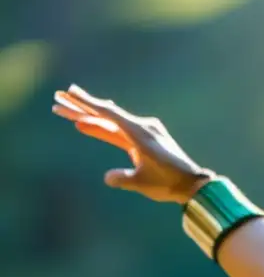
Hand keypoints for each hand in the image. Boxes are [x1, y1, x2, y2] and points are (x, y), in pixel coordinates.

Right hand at [52, 84, 209, 203]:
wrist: (192, 184)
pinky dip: (103, 129)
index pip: (109, 114)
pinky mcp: (144, 141)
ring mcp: (144, 133)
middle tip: (57, 99)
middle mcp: (142, 128)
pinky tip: (86, 124)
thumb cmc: (169, 183)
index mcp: (140, 134)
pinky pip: (119, 132)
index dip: (87, 103)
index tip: (69, 92)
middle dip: (81, 108)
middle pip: (106, 115)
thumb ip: (123, 179)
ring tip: (64, 112)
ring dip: (88, 119)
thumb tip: (107, 178)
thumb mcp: (143, 182)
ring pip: (110, 123)